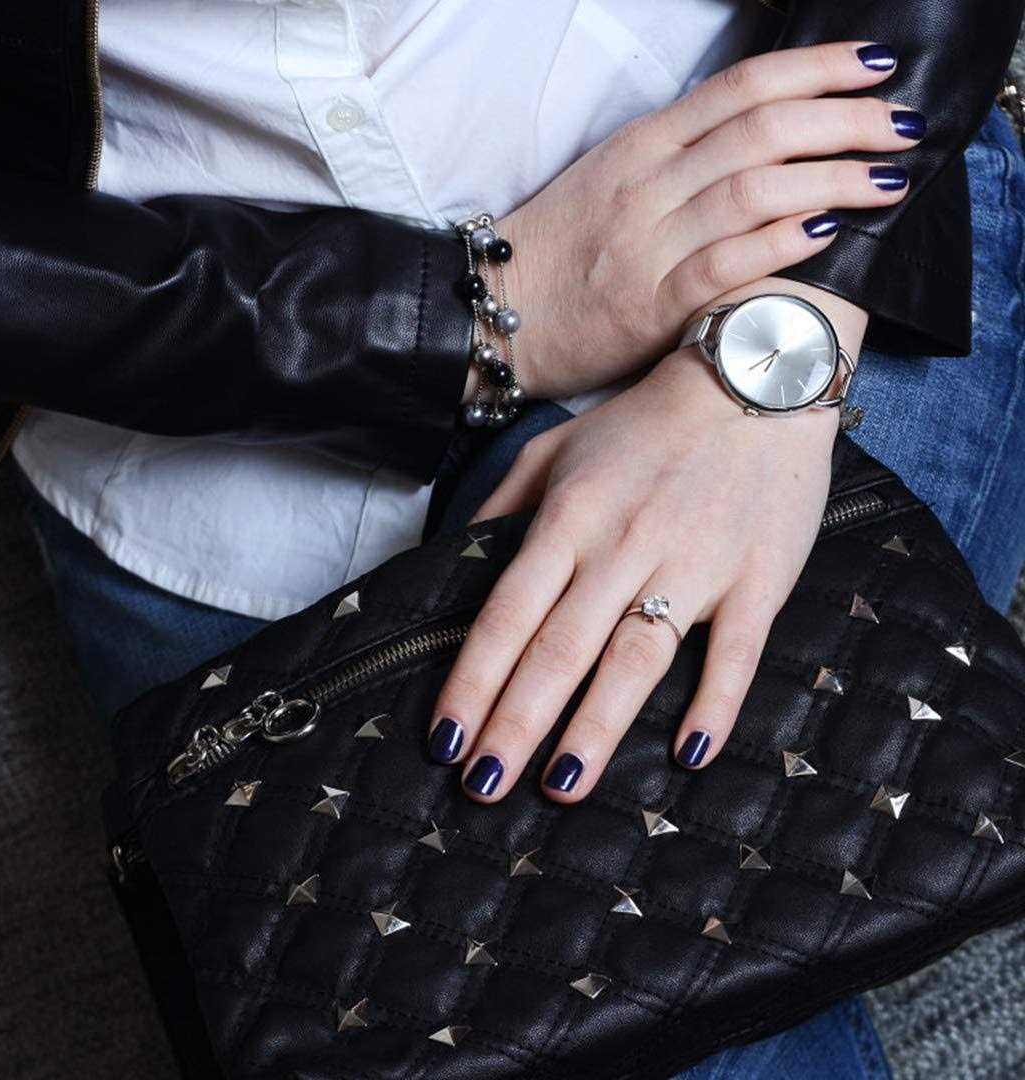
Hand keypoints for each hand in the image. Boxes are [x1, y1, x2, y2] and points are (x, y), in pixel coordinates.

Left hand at [429, 342, 838, 800]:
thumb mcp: (555, 449)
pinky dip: (714, 703)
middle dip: (517, 723)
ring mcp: (694, 565)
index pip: (508, 612)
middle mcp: (624, 546)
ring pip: (635, 659)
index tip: (445, 738)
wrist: (755, 378)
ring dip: (597, 727)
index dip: (472, 680)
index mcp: (570, 518)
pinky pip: (735, 652)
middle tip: (484, 788)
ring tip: (561, 786)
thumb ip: (503, 506)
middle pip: (560, 648)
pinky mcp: (757, 580)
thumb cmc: (645, 424)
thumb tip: (457, 560)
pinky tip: (688, 755)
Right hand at [493, 40, 915, 400]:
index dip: (817, 68)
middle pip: (763, 130)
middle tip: (900, 124)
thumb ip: (677, 158)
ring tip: (886, 179)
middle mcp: (647, 184)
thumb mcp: (609, 180)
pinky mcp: (649, 303)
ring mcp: (647, 242)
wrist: (494, 316)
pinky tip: (829, 231)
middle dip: (845, 118)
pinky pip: (728, 260)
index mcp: (640, 146)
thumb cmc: (557, 253)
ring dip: (832, 177)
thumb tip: (759, 140)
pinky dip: (784, 241)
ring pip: (755, 189)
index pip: (741, 88)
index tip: (875, 64)